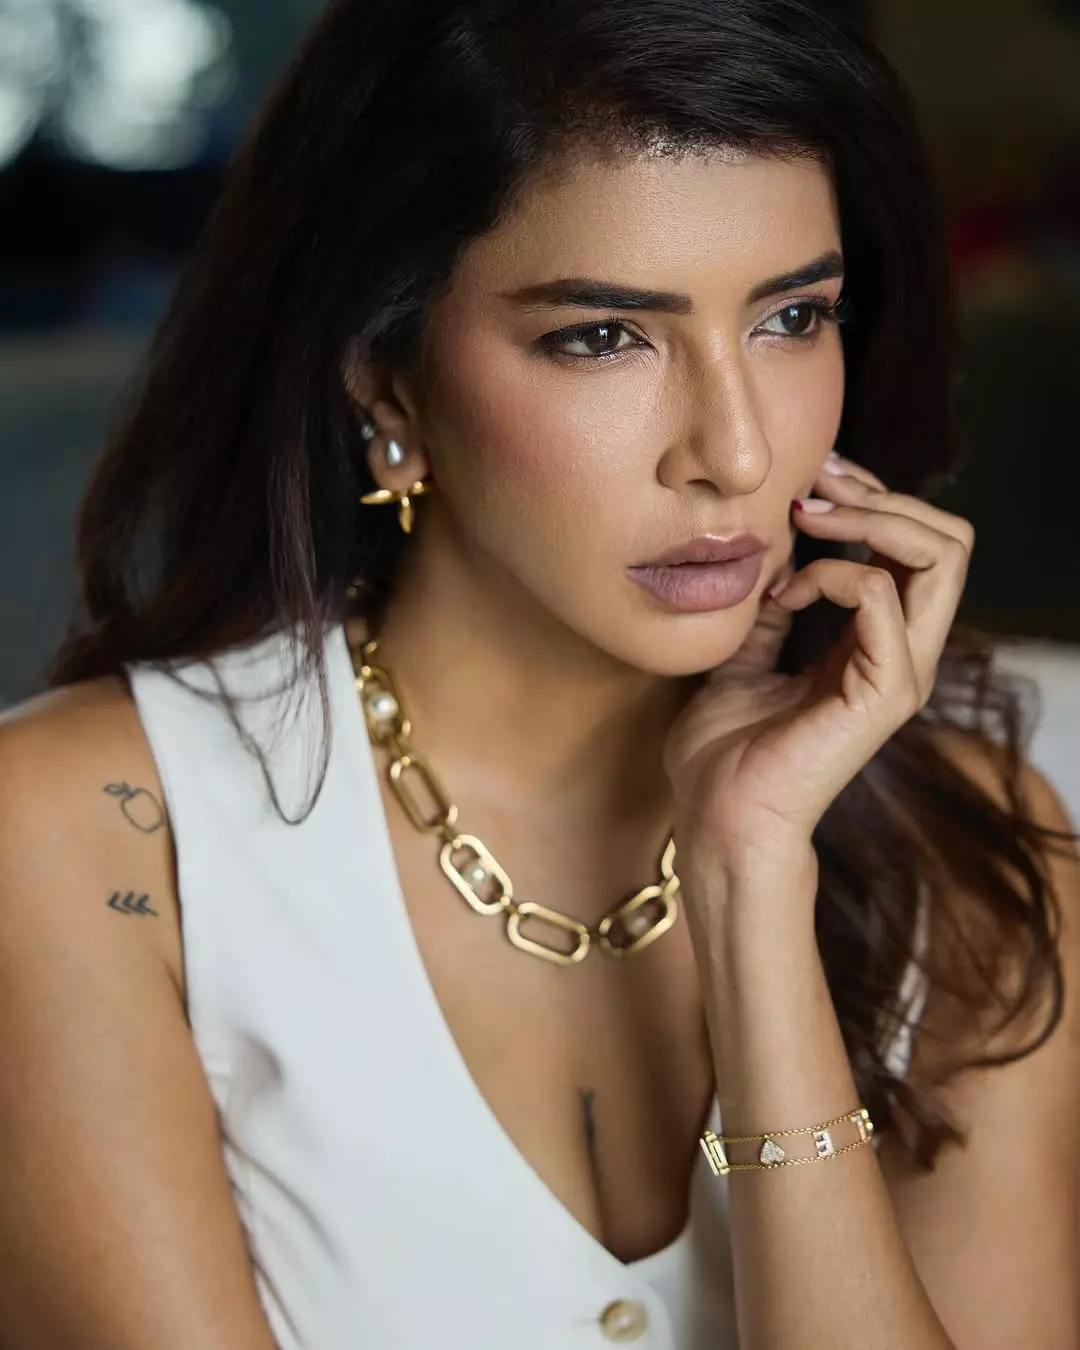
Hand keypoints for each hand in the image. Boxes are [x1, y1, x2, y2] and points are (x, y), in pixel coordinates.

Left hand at [664, 452, 973, 870]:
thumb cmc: (725, 752)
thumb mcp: (744, 658)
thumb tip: (774, 558)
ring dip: (874, 517)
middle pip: (948, 541)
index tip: (809, 480)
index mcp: (876, 644)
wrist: (716, 817)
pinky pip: (884, 598)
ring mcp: (899, 674)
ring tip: (810, 515)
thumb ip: (770, 612)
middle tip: (816, 484)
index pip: (917, 548)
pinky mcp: (881, 694)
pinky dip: (835, 573)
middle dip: (884, 494)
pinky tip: (788, 591)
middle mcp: (901, 653)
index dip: (872, 498)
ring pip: (941, 556)